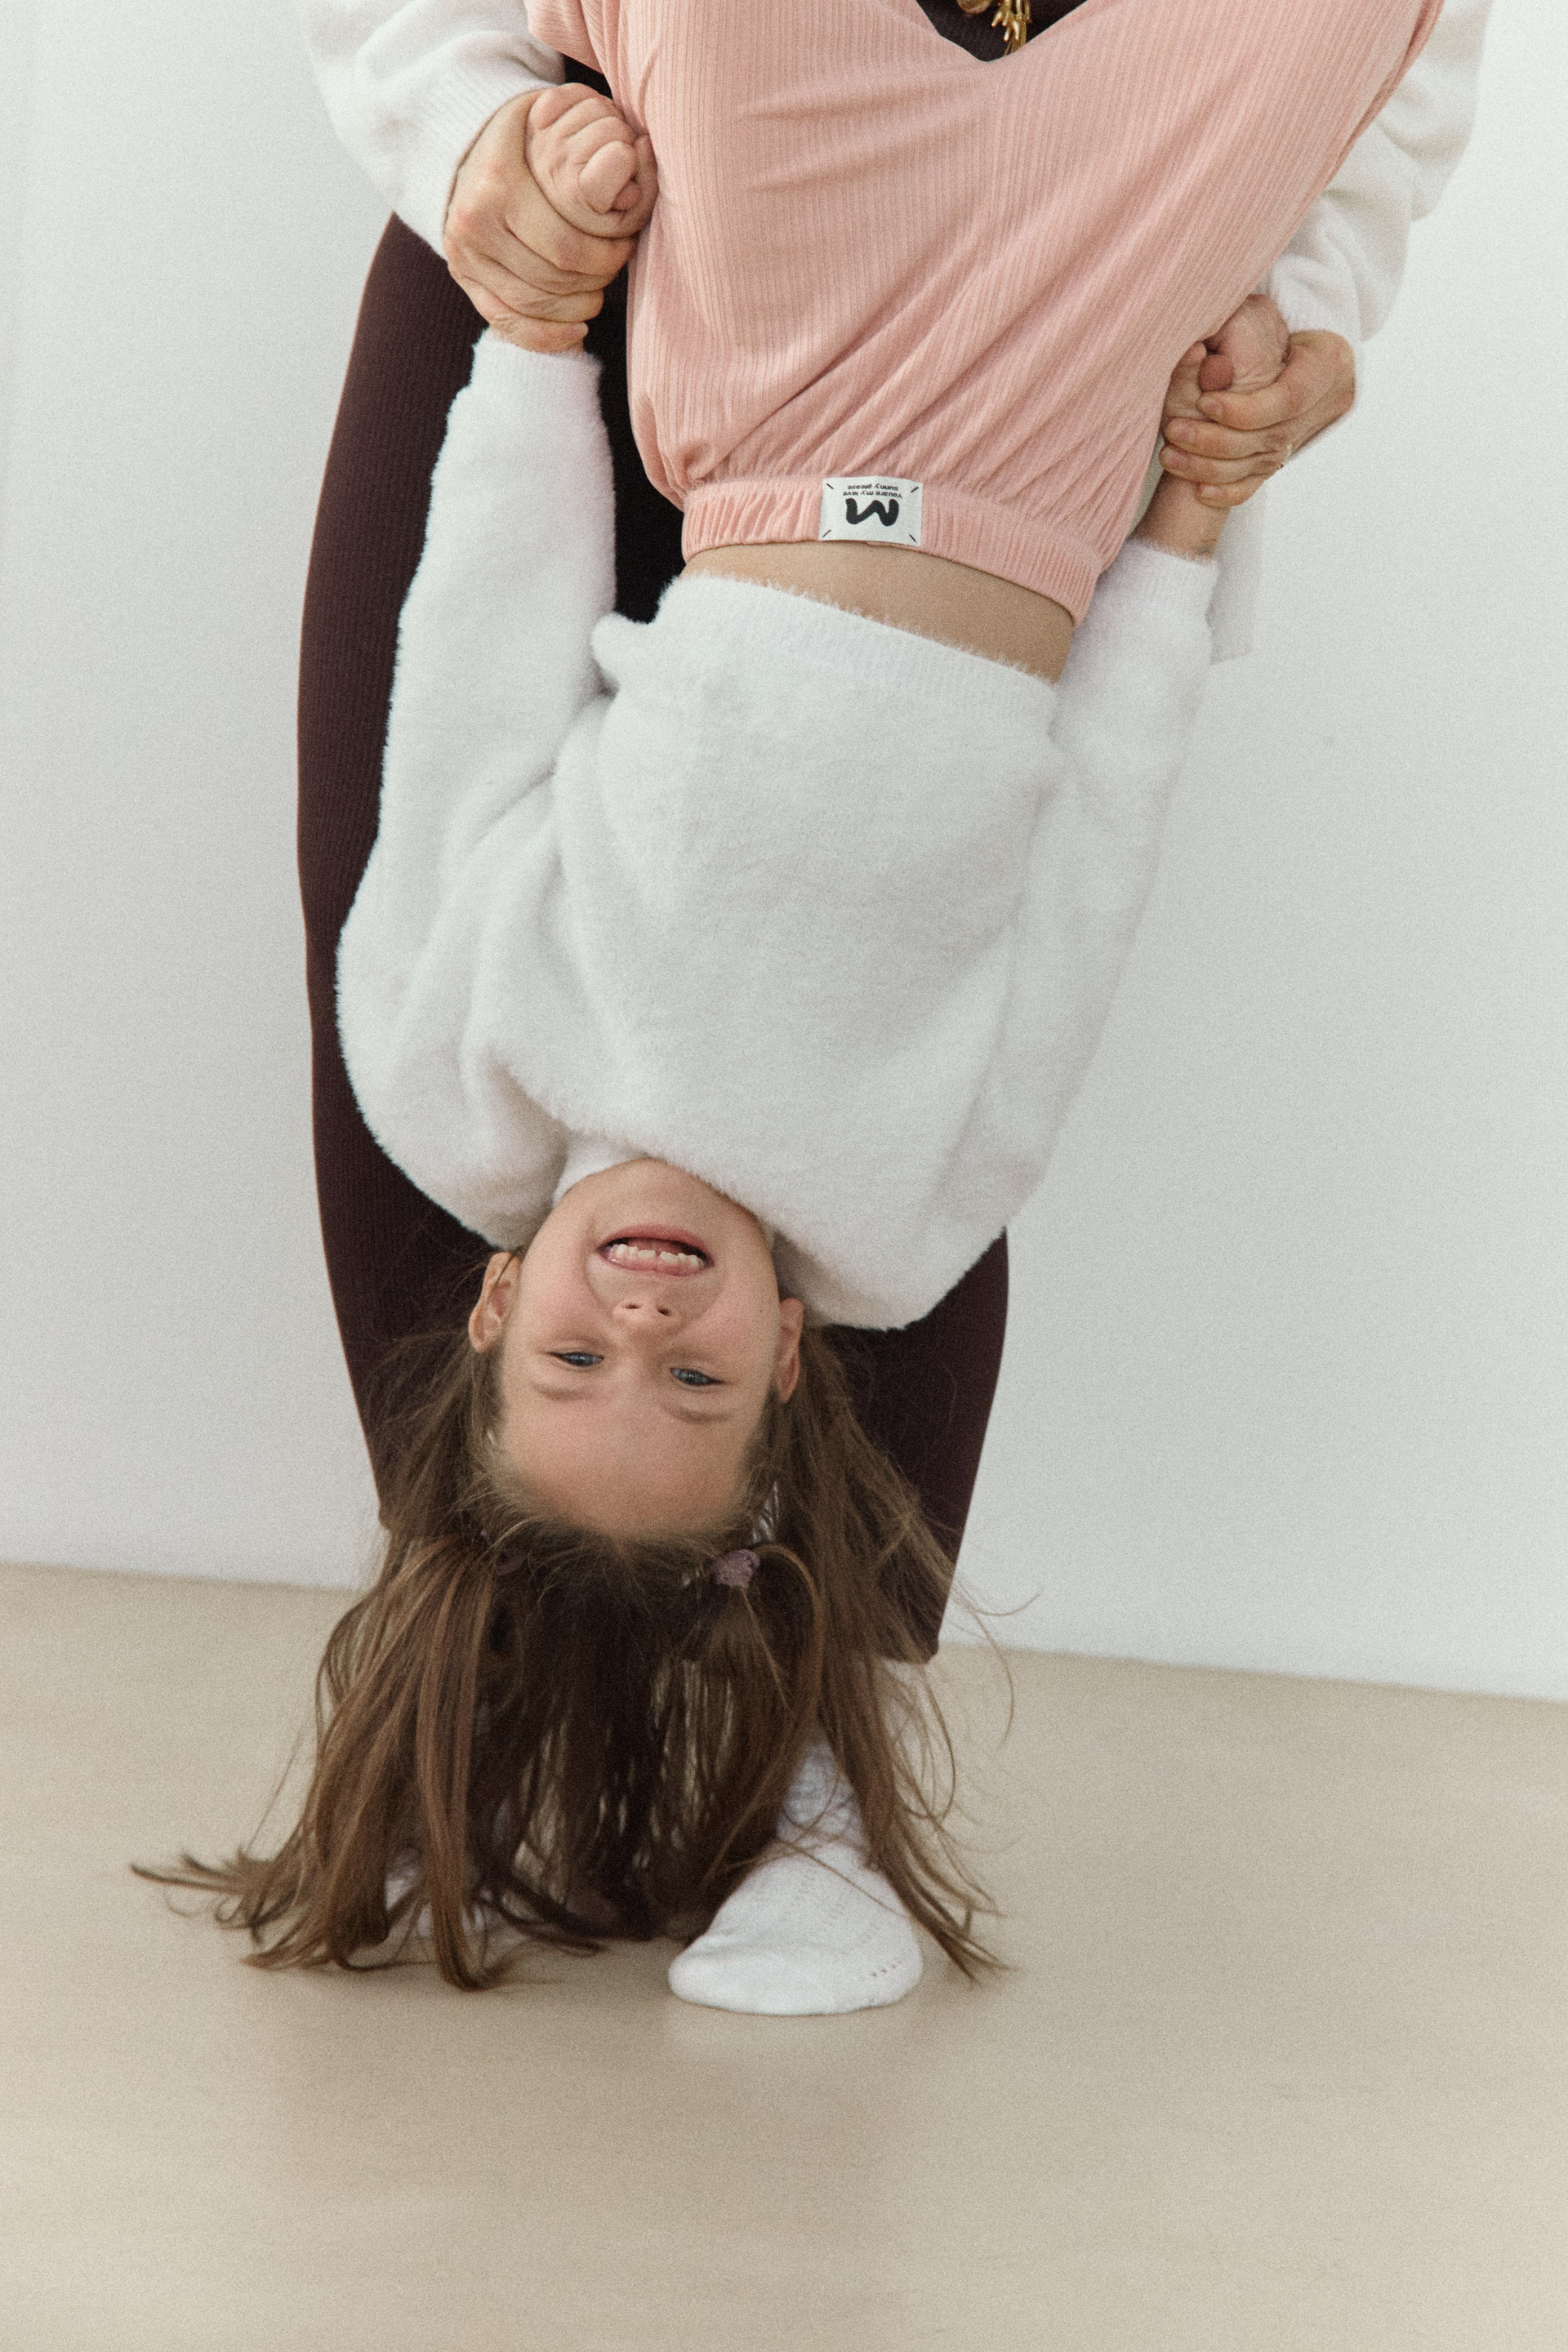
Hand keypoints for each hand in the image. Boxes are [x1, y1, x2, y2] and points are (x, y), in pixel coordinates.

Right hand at [444, 89, 655, 353]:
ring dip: (577, 306)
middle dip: (595, 279)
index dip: (607, 256)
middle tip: (615, 269)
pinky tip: (576, 330)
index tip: (626, 244)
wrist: (461, 141)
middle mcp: (475, 222)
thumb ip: (590, 141)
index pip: (567, 246)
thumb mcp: (553, 117)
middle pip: (553, 277)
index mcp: (499, 182)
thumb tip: (638, 150)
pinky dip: (546, 336)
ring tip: (598, 294)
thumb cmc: (526, 133)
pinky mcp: (462, 277)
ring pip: (534, 303)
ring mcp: (464, 254)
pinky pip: (507, 322)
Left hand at [525, 84, 656, 238]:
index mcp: (578, 195)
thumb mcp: (632, 216)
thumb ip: (648, 186)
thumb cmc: (602, 210)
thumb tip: (645, 142)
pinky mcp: (536, 116)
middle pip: (614, 126)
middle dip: (625, 140)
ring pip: (598, 104)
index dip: (632, 163)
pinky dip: (588, 101)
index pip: (621, 155)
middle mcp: (555, 165)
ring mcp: (544, 138)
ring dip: (608, 119)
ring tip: (603, 143)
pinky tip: (588, 126)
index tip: (625, 180)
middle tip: (615, 160)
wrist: (556, 206)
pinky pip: (576, 91)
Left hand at [1159, 311, 1355, 510]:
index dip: (1244, 408)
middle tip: (1174, 430)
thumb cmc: (1271, 325)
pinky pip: (1255, 484)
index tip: (1204, 402)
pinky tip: (1198, 491)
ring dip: (1209, 466)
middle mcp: (1317, 409)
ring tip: (1170, 456)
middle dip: (1216, 439)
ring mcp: (1298, 438)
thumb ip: (1232, 323)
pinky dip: (1227, 492)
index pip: (1286, 400)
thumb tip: (1197, 344)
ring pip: (1256, 465)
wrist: (1308, 356)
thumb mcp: (1258, 313)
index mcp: (1323, 366)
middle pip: (1266, 438)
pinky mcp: (1280, 458)